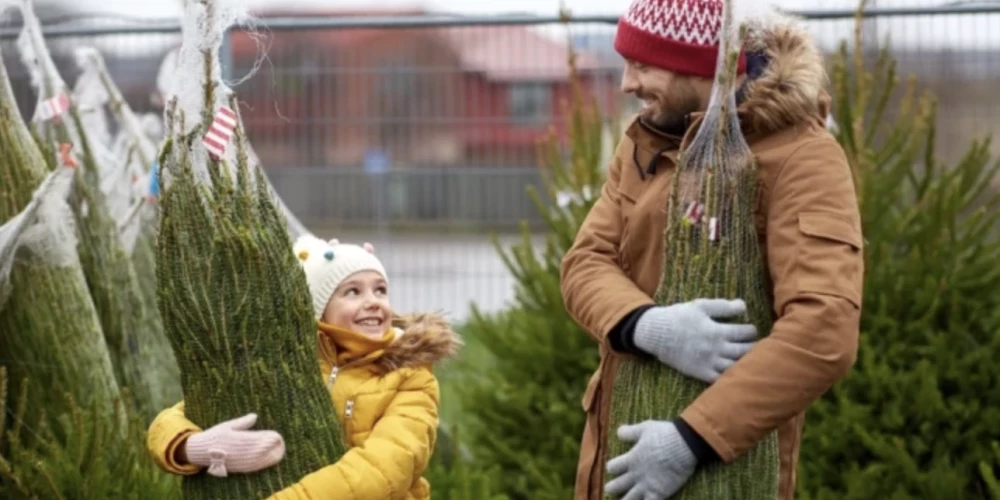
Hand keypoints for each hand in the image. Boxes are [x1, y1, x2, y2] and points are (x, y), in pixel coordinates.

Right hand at [184, 413, 284, 476]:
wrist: (201, 451)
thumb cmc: (215, 435)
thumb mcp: (227, 426)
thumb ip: (242, 422)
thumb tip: (255, 416)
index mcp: (235, 438)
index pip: (255, 438)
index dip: (267, 438)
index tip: (276, 435)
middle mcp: (237, 450)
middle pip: (258, 450)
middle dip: (270, 447)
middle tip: (281, 443)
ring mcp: (236, 460)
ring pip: (256, 460)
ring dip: (268, 457)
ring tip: (279, 452)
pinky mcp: (235, 467)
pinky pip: (250, 467)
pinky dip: (260, 464)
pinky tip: (268, 461)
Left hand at [605, 420, 695, 499]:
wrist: (685, 445)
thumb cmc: (664, 435)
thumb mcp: (645, 428)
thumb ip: (630, 432)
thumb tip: (619, 433)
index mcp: (631, 459)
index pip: (612, 467)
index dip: (612, 468)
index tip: (615, 468)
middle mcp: (635, 474)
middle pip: (614, 487)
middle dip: (612, 488)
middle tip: (613, 489)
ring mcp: (646, 485)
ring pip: (628, 499)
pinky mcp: (659, 493)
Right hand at [633, 298, 756, 382]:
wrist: (656, 334)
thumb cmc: (679, 317)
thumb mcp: (700, 306)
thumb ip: (723, 307)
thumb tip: (743, 306)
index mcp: (717, 331)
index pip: (746, 332)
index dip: (751, 330)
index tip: (750, 329)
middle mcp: (716, 349)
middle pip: (745, 350)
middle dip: (754, 346)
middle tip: (754, 344)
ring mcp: (709, 363)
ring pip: (736, 366)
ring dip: (746, 362)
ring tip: (749, 358)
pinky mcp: (701, 373)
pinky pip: (721, 379)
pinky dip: (731, 377)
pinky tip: (735, 372)